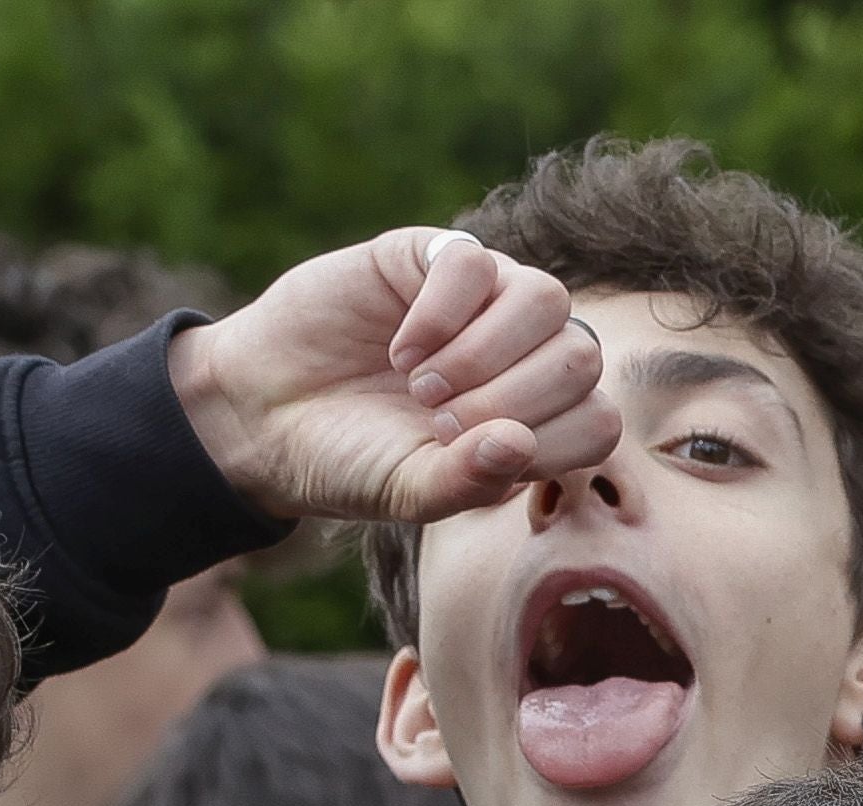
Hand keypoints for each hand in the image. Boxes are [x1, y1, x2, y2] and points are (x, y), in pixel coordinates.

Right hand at [166, 230, 615, 532]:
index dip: (545, 445)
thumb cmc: (348, 461)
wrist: (265, 416)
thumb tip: (519, 444)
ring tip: (422, 385)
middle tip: (438, 419)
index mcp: (534, 416)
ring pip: (545, 298)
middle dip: (511, 398)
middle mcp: (521, 353)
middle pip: (580, 356)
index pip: (597, 421)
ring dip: (484, 353)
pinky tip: (402, 349)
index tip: (470, 458)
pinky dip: (441, 313)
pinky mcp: (431, 257)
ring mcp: (482, 300)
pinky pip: (474, 261)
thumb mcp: (410, 492)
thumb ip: (470, 481)